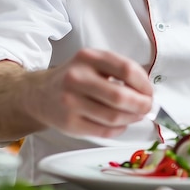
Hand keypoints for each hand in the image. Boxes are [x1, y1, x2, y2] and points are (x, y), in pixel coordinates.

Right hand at [29, 48, 153, 137]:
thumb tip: (147, 90)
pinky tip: (121, 123)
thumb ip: (119, 70)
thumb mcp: (93, 62)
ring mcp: (71, 102)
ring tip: (136, 115)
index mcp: (88, 58)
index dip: (144, 83)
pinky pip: (104, 131)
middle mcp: (77, 78)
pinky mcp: (70, 124)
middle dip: (142, 104)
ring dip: (132, 118)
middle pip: (121, 96)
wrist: (39, 94)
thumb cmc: (74, 78)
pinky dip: (119, 129)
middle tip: (148, 106)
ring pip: (114, 117)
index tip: (150, 91)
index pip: (126, 69)